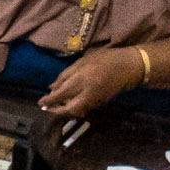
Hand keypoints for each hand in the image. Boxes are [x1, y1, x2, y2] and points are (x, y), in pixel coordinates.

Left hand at [34, 46, 149, 117]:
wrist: (129, 67)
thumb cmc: (105, 59)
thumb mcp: (84, 61)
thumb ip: (67, 74)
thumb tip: (52, 87)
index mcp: (82, 79)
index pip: (61, 93)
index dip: (49, 100)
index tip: (40, 102)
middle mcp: (87, 92)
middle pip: (68, 108)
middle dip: (56, 111)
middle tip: (47, 108)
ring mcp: (94, 99)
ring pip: (76, 111)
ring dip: (64, 110)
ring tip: (56, 105)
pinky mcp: (100, 102)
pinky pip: (83, 108)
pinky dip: (74, 108)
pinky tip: (69, 102)